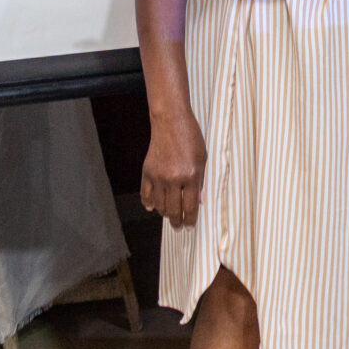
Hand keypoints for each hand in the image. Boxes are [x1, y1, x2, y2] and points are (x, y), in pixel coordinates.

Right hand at [140, 109, 206, 226]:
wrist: (170, 121)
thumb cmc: (190, 137)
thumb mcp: (202, 159)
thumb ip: (200, 182)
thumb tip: (198, 202)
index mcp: (190, 176)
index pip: (189, 206)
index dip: (190, 219)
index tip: (190, 226)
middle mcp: (173, 179)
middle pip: (173, 209)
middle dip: (177, 221)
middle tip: (178, 226)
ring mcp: (158, 176)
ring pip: (159, 205)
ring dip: (164, 214)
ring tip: (169, 216)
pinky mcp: (147, 172)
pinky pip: (145, 194)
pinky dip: (148, 203)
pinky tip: (152, 207)